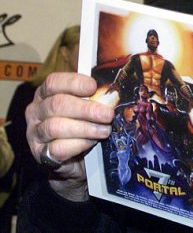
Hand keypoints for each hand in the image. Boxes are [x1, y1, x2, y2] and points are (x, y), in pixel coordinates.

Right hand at [25, 72, 113, 201]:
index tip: (93, 86)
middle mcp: (36, 111)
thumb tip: (109, 87)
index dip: (74, 82)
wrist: (75, 158)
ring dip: (86, 128)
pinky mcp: (41, 154)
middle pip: (57, 104)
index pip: (53, 82)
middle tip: (107, 114)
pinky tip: (91, 142)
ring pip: (56, 126)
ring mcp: (35, 133)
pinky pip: (58, 148)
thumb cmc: (81, 123)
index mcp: (46, 93)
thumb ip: (92, 95)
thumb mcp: (85, 105)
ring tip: (104, 130)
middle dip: (86, 109)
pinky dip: (79, 144)